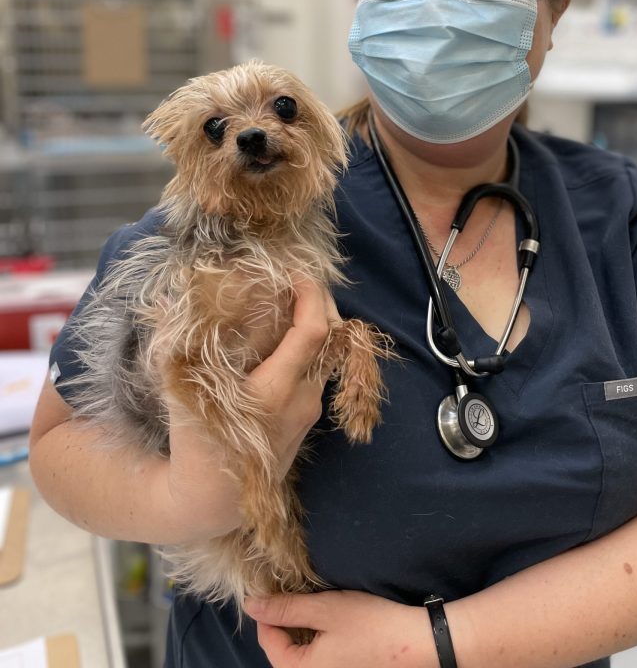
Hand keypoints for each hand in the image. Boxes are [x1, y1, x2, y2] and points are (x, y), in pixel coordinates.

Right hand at [160, 279, 339, 539]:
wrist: (212, 502)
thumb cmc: (196, 445)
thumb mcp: (182, 392)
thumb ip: (178, 343)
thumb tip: (166, 299)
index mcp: (277, 391)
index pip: (314, 333)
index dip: (311, 296)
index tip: (297, 274)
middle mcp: (302, 401)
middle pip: (331, 339)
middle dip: (321, 303)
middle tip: (300, 279)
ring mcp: (309, 412)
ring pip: (325, 357)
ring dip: (316, 325)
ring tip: (293, 302)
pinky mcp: (307, 420)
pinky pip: (317, 372)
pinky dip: (309, 348)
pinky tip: (287, 336)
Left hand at [245, 591, 435, 667]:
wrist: (416, 643)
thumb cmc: (370, 624)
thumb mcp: (325, 609)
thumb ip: (286, 608)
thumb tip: (250, 606)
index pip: (270, 643)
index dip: (267, 614)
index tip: (274, 587)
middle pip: (283, 652)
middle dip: (283, 622)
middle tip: (293, 592)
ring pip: (300, 655)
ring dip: (300, 629)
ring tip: (310, 602)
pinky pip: (317, 658)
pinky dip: (315, 639)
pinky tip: (327, 621)